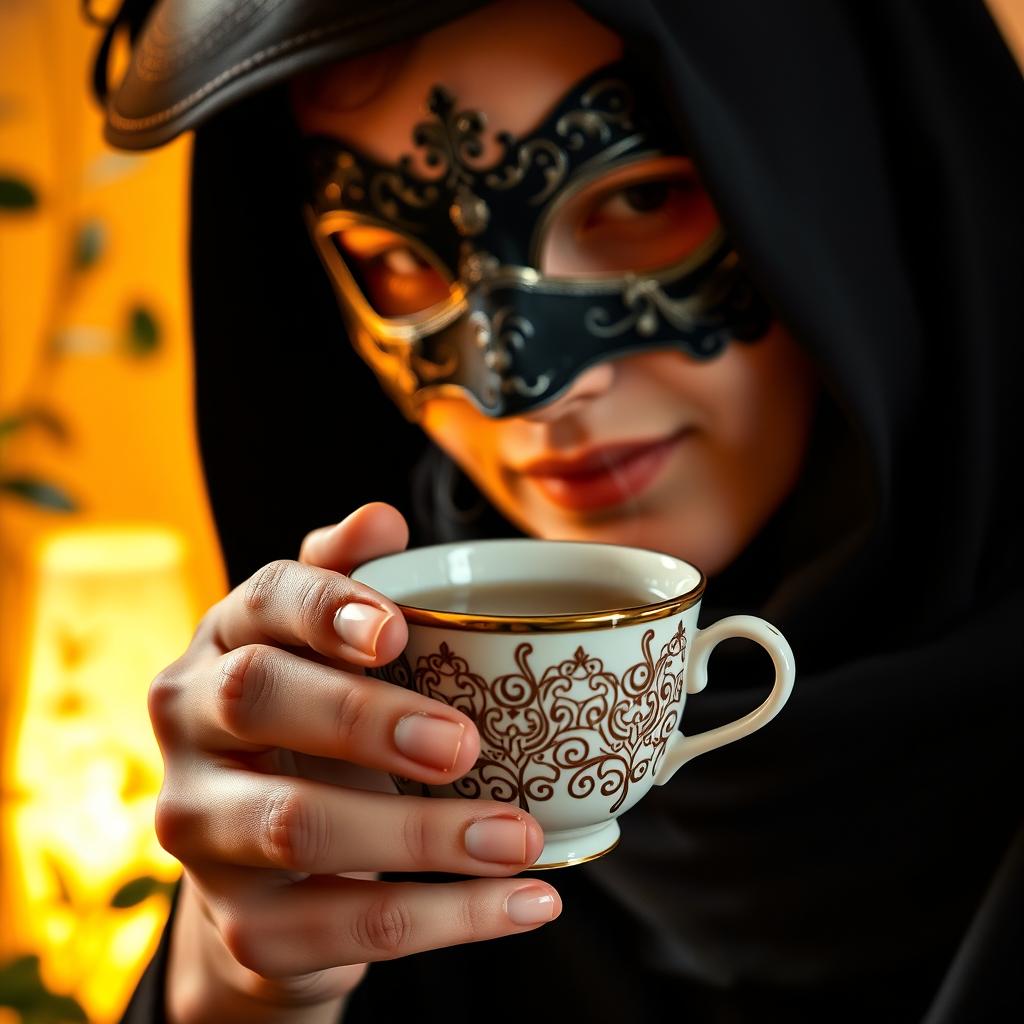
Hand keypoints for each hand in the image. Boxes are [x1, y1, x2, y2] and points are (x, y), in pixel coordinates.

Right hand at [153, 503, 559, 1023]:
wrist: (270, 868)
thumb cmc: (314, 725)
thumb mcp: (327, 653)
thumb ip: (348, 582)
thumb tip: (380, 517)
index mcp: (227, 640)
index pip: (262, 601)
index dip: (325, 607)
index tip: (397, 630)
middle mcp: (192, 723)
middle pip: (257, 700)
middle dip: (363, 716)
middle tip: (464, 742)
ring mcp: (203, 828)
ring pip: (297, 826)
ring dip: (424, 836)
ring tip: (522, 837)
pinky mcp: (244, 924)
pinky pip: (342, 929)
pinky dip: (448, 919)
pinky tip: (530, 903)